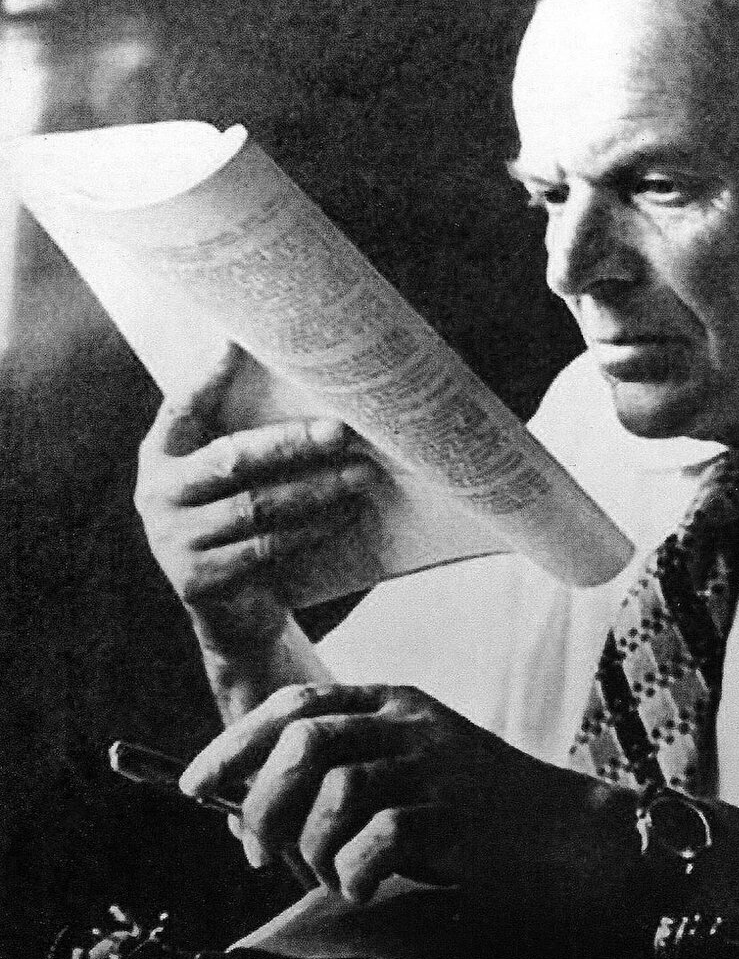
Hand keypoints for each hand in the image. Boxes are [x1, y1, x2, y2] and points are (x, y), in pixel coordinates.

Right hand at [135, 346, 381, 650]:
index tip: (236, 343)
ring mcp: (175, 542)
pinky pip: (267, 547)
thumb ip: (250, 445)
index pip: (181, 409)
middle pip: (232, 459)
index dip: (207, 379)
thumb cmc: (242, 529)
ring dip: (316, 489)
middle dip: (291, 442)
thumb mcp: (233, 484)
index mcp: (161, 459)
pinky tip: (345, 515)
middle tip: (341, 431)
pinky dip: (312, 528)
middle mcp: (158, 497)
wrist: (236, 615)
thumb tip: (313, 387)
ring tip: (360, 476)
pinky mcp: (202, 581)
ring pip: (257, 507)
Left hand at [179, 682, 638, 911]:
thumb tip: (245, 816)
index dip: (236, 743)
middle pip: (304, 741)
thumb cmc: (477, 810)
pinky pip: (376, 842)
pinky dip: (354, 874)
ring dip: (312, 848)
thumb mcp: (407, 772)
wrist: (568, 836)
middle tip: (258, 852)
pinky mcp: (456, 814)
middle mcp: (410, 723)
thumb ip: (337, 779)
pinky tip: (365, 887)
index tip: (196, 787)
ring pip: (335, 793)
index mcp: (393, 703)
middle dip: (262, 802)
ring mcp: (435, 765)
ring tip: (330, 875)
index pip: (296, 703)